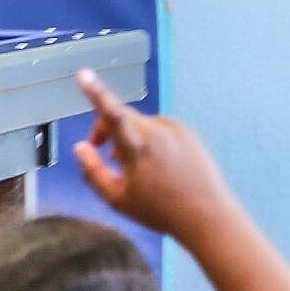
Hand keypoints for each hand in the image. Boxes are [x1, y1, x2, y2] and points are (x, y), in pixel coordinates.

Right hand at [74, 69, 244, 243]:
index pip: (111, 115)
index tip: (84, 73)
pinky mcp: (189, 134)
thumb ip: (93, 171)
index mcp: (137, 149)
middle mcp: (158, 133)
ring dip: (130, 137)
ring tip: (133, 165)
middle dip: (107, 130)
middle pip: (122, 117)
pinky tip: (155, 163)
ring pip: (141, 124)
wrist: (208, 216)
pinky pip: (160, 129)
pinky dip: (150, 139)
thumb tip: (81, 148)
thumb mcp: (116, 199)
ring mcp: (176, 131)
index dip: (96, 93)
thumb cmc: (159, 210)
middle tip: (102, 154)